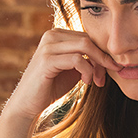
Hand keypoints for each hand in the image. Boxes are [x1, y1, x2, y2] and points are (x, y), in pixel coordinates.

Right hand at [6, 29, 121, 120]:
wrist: (28, 103)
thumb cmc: (51, 86)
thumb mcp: (73, 69)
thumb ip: (87, 59)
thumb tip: (108, 56)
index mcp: (58, 34)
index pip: (88, 37)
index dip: (102, 53)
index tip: (110, 70)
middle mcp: (52, 35)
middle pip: (88, 39)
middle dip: (102, 58)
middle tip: (105, 77)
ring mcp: (48, 46)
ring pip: (85, 46)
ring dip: (96, 65)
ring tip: (96, 81)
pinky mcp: (47, 60)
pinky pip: (77, 59)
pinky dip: (87, 71)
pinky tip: (86, 82)